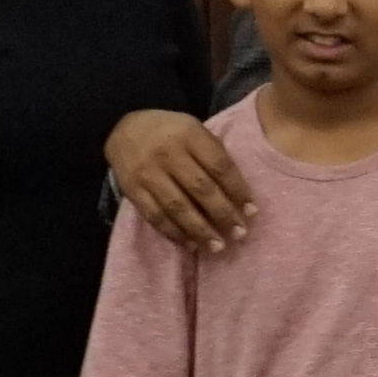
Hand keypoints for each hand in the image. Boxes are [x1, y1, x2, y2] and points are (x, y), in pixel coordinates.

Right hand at [103, 108, 255, 251]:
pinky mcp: (132, 190)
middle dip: (223, 214)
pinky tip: (191, 244)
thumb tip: (239, 194)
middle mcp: (167, 153)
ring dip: (200, 230)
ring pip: (177, 207)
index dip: (238, 190)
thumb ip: (214, 155)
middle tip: (240, 234)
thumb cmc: (172, 133)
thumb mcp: (195, 130)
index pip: (219, 166)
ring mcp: (148, 173)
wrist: (125, 129)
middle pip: (200, 189)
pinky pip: (155, 216)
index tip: (252, 211)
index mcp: (189, 135)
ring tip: (218, 247)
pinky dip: (175, 233)